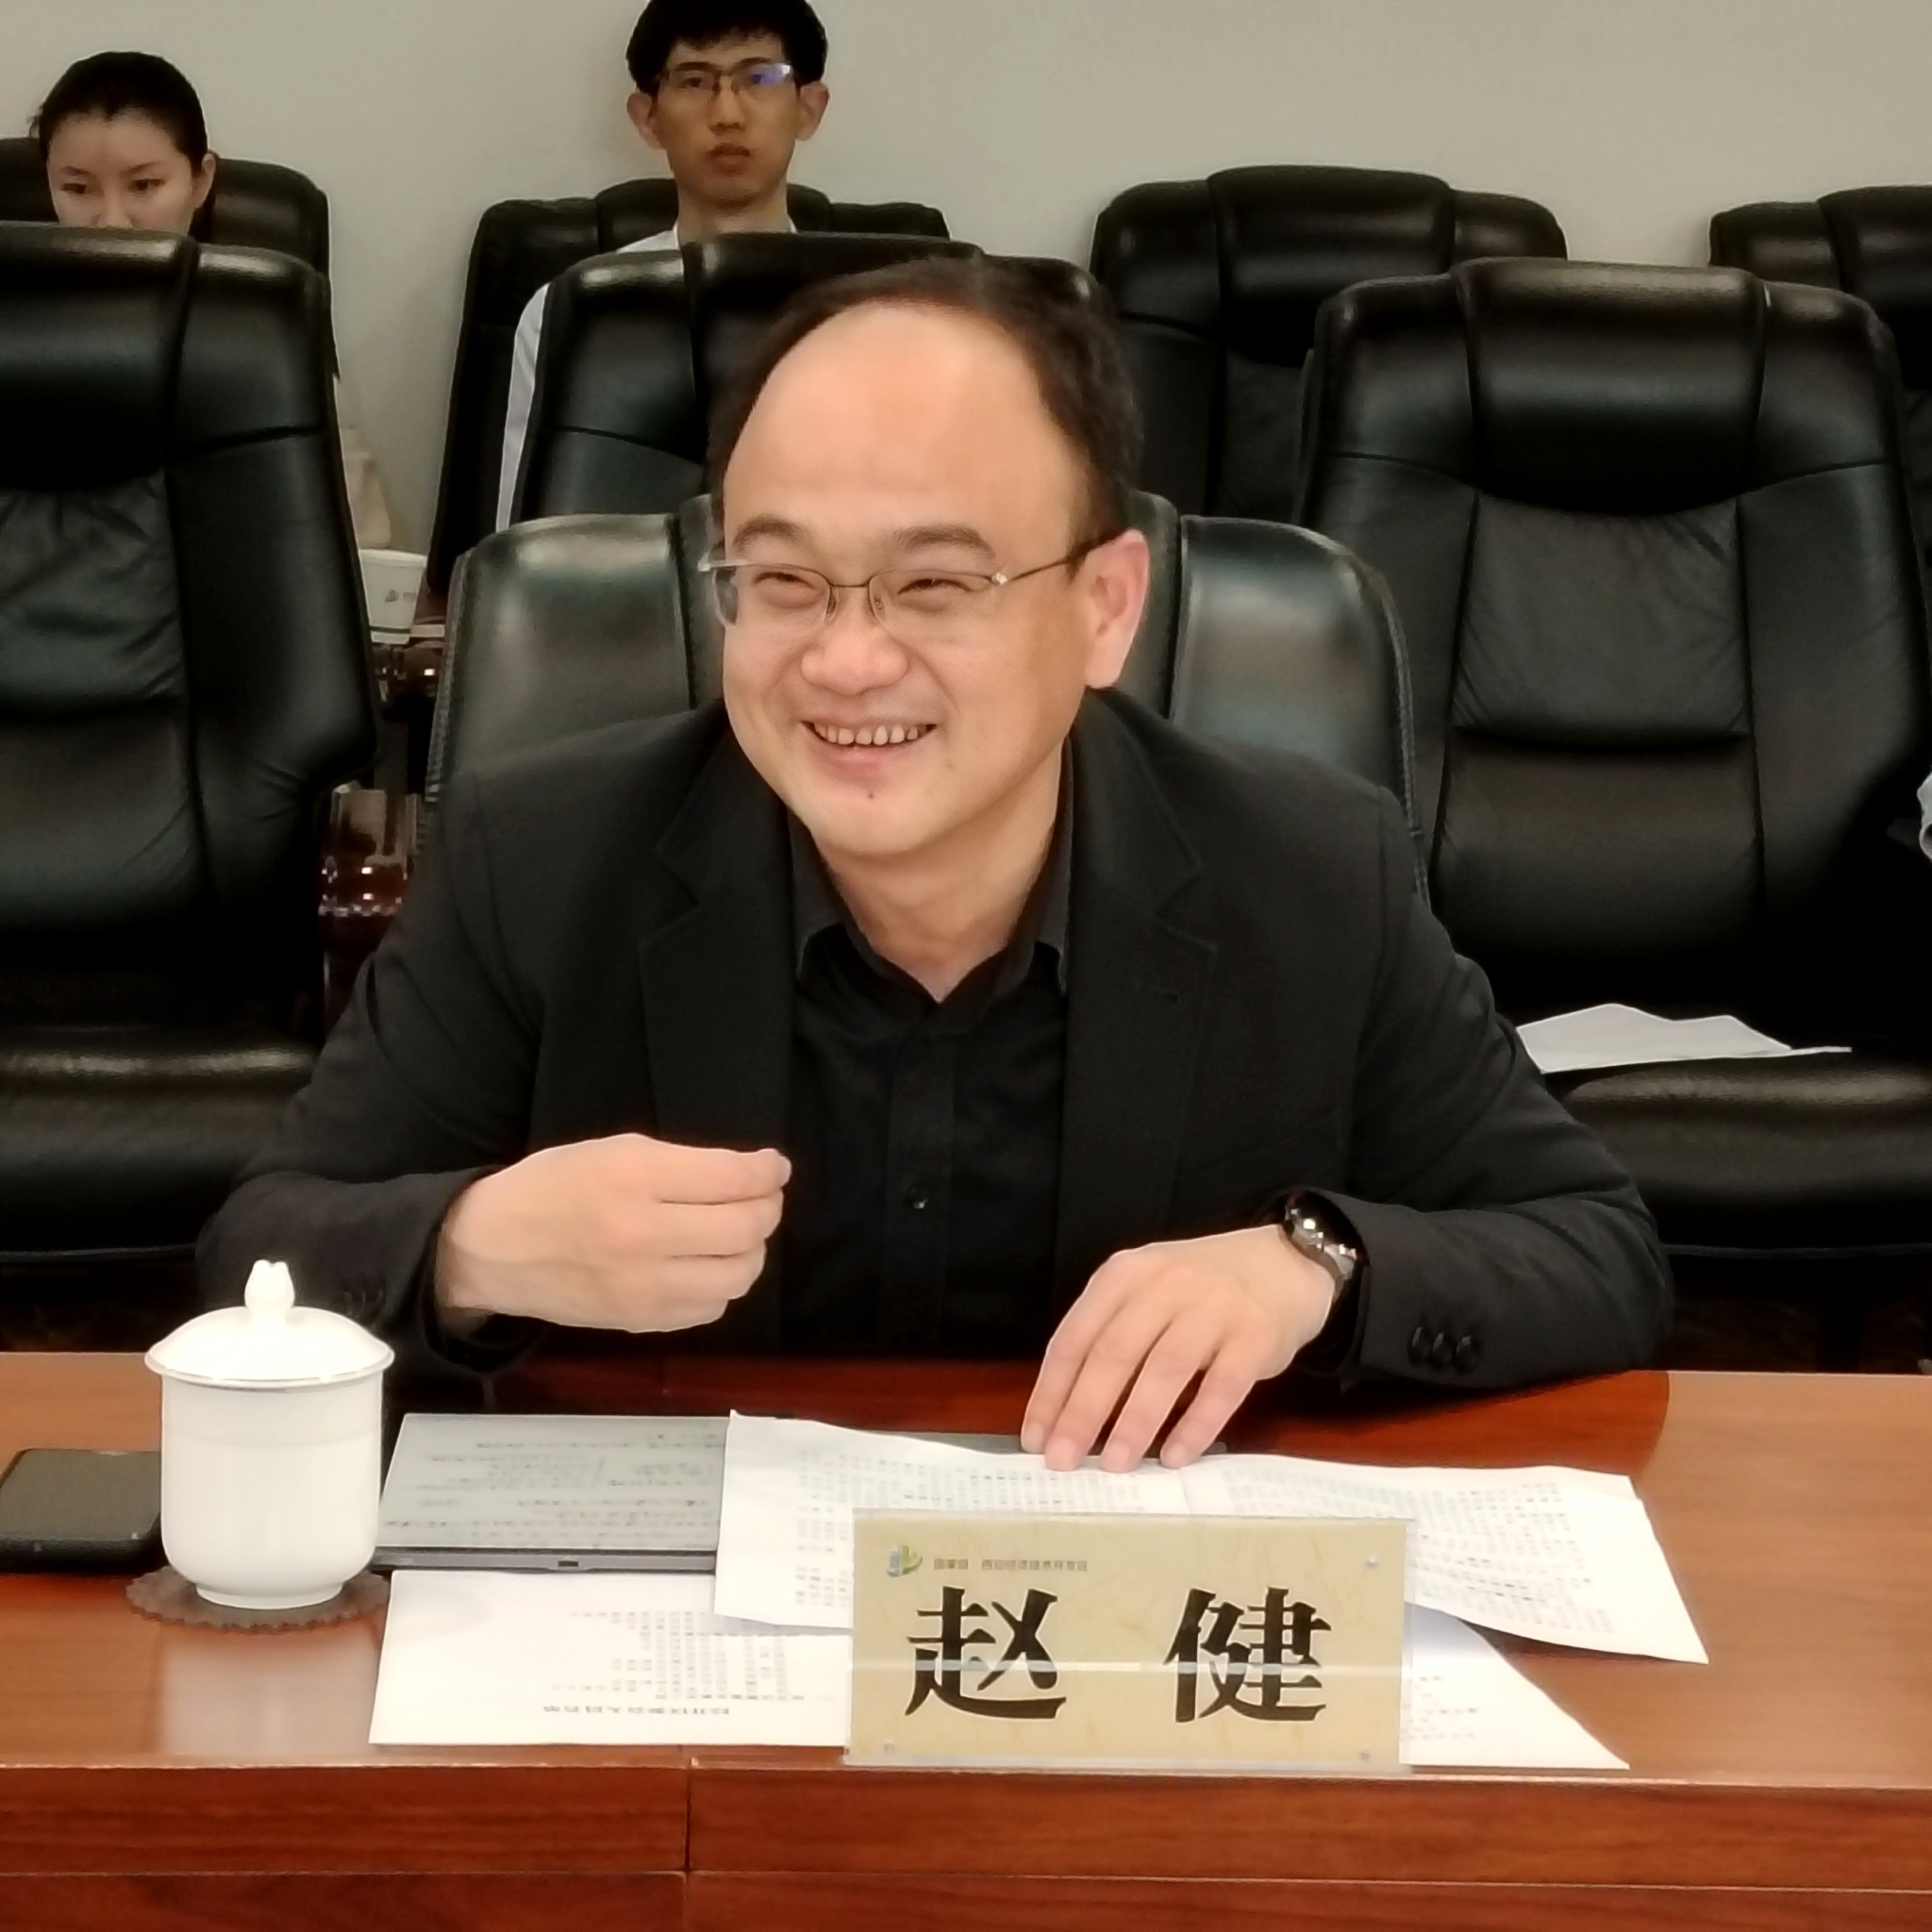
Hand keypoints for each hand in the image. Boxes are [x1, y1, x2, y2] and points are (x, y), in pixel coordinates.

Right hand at [437, 1133, 789, 1333]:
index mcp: (634, 1179)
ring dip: (751, 1249)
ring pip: (738, 1274)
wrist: (491, 1248)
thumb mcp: (612, 1151)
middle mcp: (643, 1236)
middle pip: (745, 1228)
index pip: (732, 1178)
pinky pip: (711, 1307)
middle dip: (767, 1207)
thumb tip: (751, 1173)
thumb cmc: (552, 1186)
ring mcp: (643, 1287)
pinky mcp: (640, 1321)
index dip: (767, 1170)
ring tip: (737, 1231)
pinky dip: (721, 1284)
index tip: (774, 1165)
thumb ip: (683, 1163)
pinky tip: (706, 1264)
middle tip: (762, 1196)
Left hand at [1020, 1226, 1338, 1472]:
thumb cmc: (1201, 1289)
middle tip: (1062, 1461)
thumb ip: (1111, 1335)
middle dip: (1082, 1413)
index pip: (1074, 1338)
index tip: (1035, 1439)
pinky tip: (1175, 1457)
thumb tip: (1069, 1413)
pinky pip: (1221, 1387)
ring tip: (1114, 1465)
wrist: (1284, 1263)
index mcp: (1124, 1276)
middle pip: (1112, 1354)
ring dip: (1134, 1422)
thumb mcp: (1146, 1291)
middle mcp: (1163, 1285)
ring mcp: (1212, 1307)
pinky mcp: (1254, 1335)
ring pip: (1163, 1370)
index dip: (1051, 1392)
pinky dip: (1195, 1425)